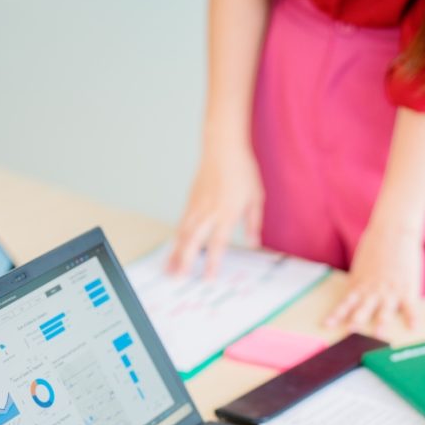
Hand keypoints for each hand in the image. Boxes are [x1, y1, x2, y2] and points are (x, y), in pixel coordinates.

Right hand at [168, 144, 264, 278]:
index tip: (208, 278)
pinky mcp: (190, 201)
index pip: (218, 243)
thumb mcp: (256, 197)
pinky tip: (173, 250)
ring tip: (169, 269)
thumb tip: (255, 244)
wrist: (223, 146)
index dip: (213, 262)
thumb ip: (253, 223)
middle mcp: (209, 211)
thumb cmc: (242, 170)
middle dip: (185, 261)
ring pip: (183, 234)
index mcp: (227, 212)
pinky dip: (176, 239)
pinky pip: (181, 224)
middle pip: (194, 240)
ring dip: (175, 253)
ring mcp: (197, 206)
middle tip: (178, 278)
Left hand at [326, 220, 421, 334]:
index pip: (345, 303)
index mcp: (360, 284)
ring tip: (380, 334)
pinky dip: (413, 317)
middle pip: (363, 308)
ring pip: (385, 310)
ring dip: (382, 322)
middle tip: (351, 329)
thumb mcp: (361, 266)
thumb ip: (359, 282)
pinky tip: (414, 327)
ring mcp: (391, 290)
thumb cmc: (376, 245)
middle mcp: (373, 290)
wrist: (394, 229)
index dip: (336, 315)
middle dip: (357, 319)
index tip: (326, 325)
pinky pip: (410, 307)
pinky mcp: (407, 288)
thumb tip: (355, 293)